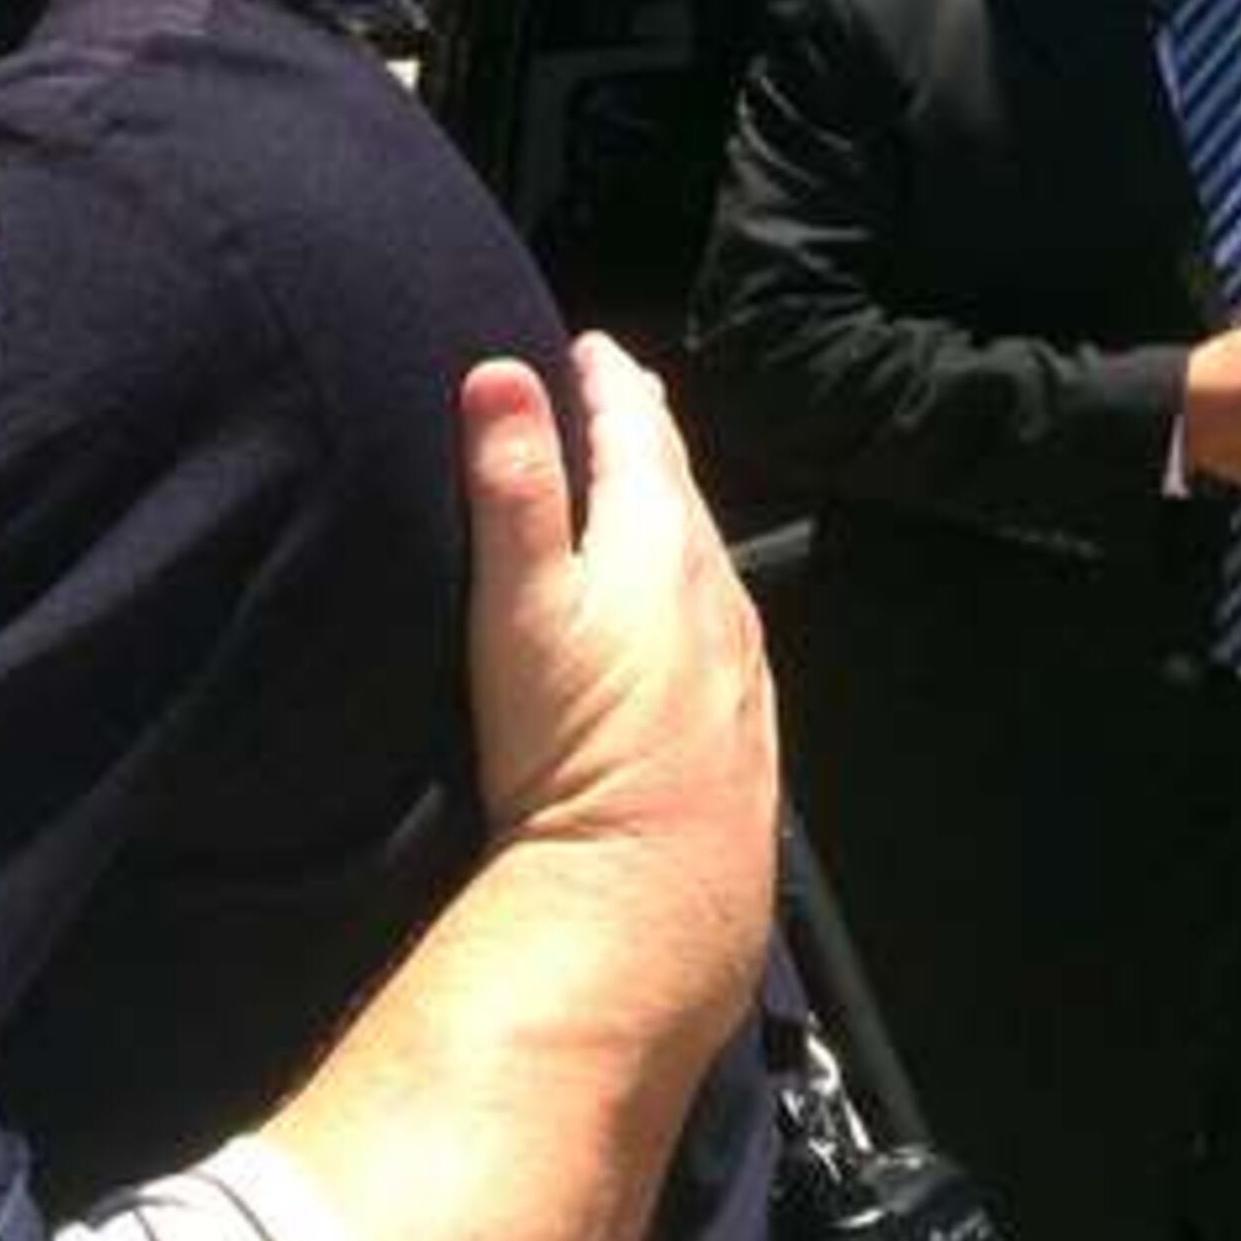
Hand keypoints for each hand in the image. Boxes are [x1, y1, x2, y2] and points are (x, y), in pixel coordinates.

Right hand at [458, 335, 777, 1023]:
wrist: (650, 895)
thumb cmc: (574, 746)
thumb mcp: (522, 606)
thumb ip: (513, 488)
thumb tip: (499, 372)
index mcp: (659, 549)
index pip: (639, 437)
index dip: (608, 384)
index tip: (587, 346)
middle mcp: (713, 596)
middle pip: (681, 490)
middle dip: (646, 437)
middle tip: (616, 396)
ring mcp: (737, 666)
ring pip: (707, 558)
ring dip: (673, 512)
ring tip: (643, 492)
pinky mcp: (741, 727)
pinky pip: (722, 623)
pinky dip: (694, 586)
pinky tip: (682, 618)